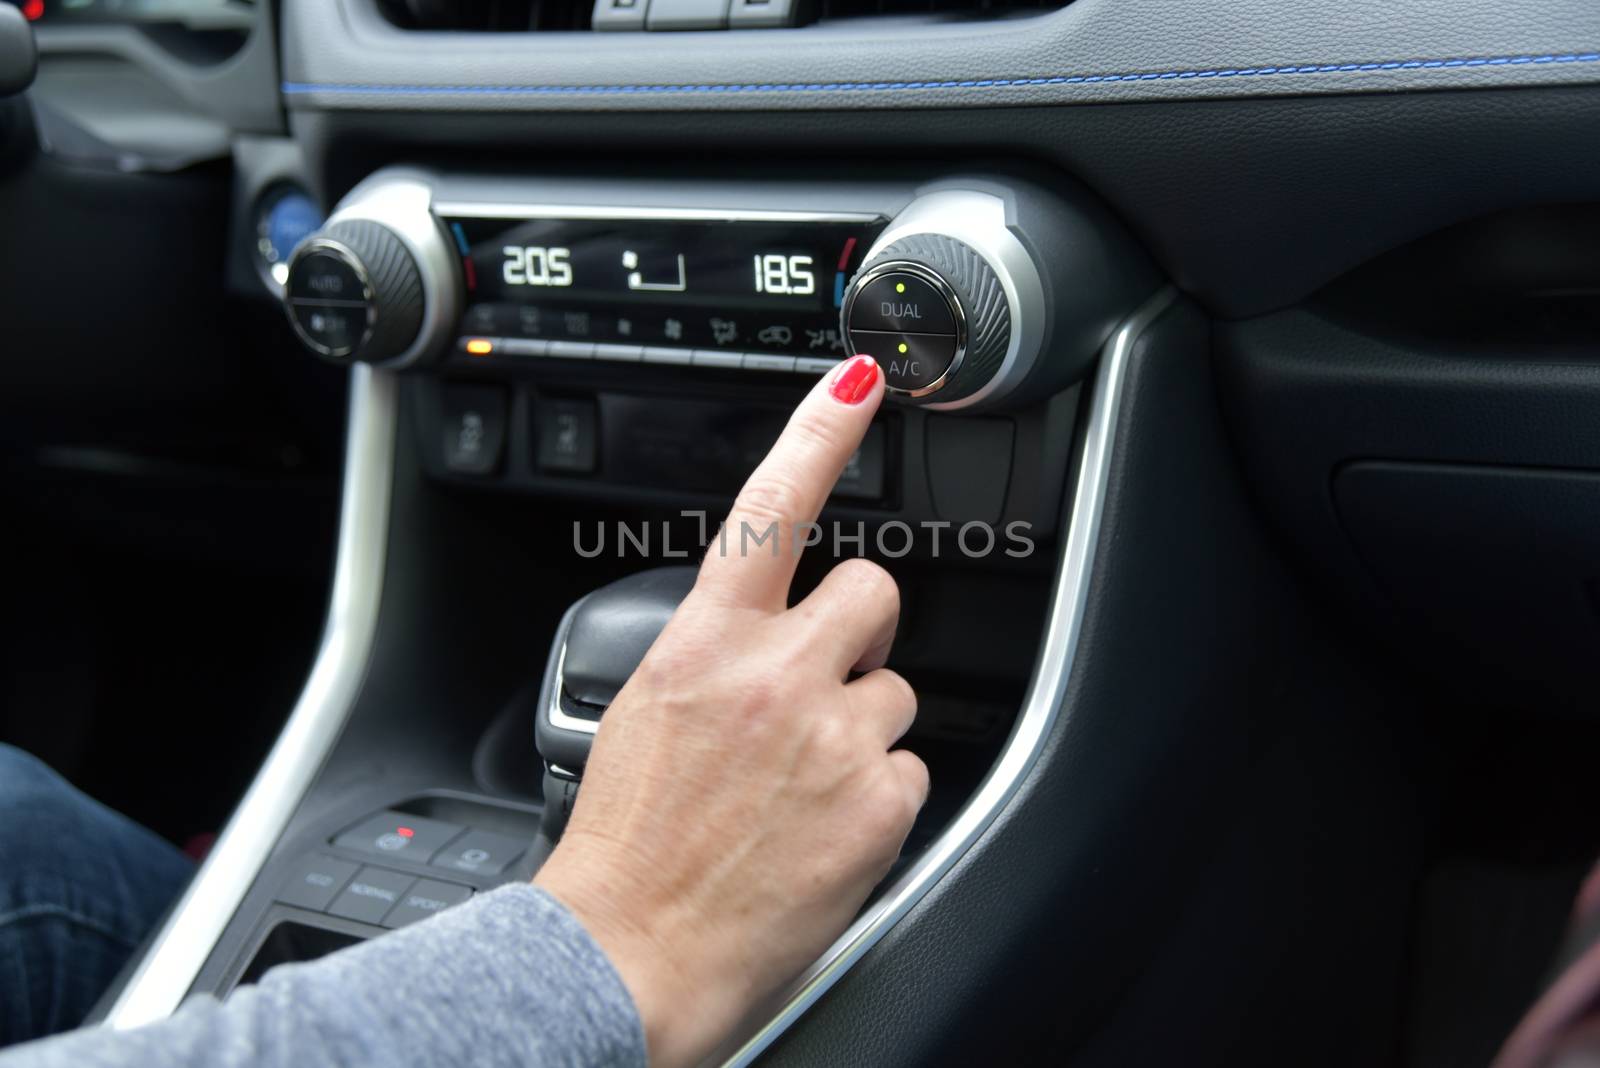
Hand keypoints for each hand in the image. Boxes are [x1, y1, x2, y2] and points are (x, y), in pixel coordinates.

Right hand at [535, 355, 927, 1067]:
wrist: (628, 954)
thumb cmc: (621, 846)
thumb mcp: (644, 716)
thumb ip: (713, 658)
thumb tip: (758, 637)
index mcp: (705, 644)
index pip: (771, 506)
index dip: (820, 432)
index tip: (858, 379)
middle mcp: (776, 675)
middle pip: (875, 592)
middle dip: (862, 630)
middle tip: (824, 682)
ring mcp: (834, 737)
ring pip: (896, 691)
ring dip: (863, 727)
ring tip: (803, 787)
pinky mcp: (877, 804)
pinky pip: (910, 769)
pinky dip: (876, 798)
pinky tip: (822, 832)